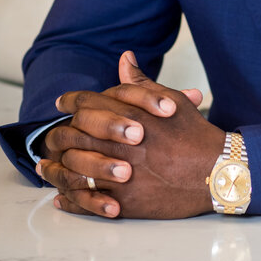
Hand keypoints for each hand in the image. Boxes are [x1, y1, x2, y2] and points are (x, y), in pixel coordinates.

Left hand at [37, 52, 223, 219]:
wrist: (216, 170)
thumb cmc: (194, 134)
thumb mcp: (169, 100)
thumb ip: (140, 83)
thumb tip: (124, 58)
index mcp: (129, 116)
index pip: (87, 104)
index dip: (70, 102)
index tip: (61, 104)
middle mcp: (120, 144)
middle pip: (73, 136)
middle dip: (56, 136)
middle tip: (48, 138)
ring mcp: (120, 174)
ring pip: (74, 171)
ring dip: (54, 170)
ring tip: (44, 170)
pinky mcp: (124, 201)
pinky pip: (87, 202)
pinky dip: (70, 200)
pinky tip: (61, 198)